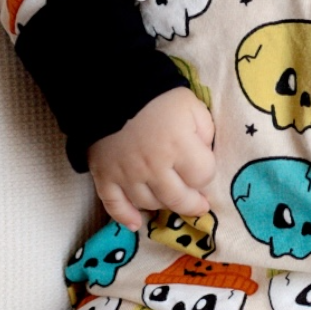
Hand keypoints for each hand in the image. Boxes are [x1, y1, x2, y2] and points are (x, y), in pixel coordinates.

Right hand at [87, 88, 215, 230]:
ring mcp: (128, 175)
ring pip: (150, 204)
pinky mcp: (105, 176)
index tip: (202, 166)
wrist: (109, 86)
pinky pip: (114, 205)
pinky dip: (124, 217)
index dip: (206, 172)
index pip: (203, 176)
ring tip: (169, 199)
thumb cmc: (158, 96)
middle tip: (198, 203)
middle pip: (179, 199)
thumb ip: (204, 132)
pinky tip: (136, 223)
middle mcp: (154, 167)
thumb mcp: (193, 106)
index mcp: (179, 146)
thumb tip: (204, 154)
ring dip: (163, 205)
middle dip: (193, 203)